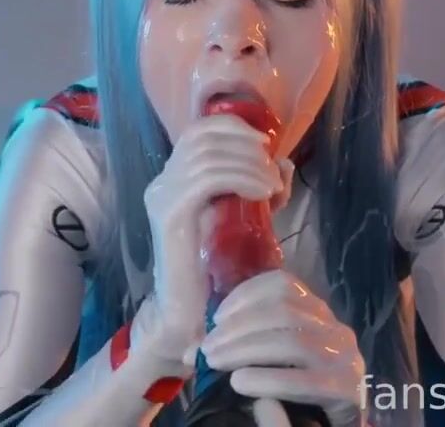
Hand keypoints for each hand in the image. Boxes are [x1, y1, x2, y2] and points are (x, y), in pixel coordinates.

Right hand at [135, 115, 288, 366]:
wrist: (188, 316)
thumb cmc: (216, 271)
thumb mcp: (244, 219)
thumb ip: (259, 187)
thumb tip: (281, 161)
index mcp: (174, 178)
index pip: (200, 130)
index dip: (236, 128)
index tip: (266, 148)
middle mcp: (162, 181)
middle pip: (204, 136)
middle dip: (246, 146)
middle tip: (272, 172)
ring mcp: (162, 196)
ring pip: (209, 154)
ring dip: (249, 164)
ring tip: (272, 187)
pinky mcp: (171, 215)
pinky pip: (209, 178)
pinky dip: (242, 178)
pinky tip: (263, 194)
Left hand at [202, 270, 366, 426]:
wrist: (337, 424)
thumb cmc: (301, 389)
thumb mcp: (274, 358)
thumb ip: (240, 347)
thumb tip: (193, 351)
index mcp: (318, 313)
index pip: (282, 285)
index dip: (245, 296)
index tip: (217, 318)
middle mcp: (336, 329)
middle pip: (282, 312)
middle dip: (237, 328)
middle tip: (209, 349)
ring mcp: (344, 359)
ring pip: (290, 342)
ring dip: (245, 350)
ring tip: (217, 364)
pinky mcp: (345, 390)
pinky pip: (302, 381)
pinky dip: (266, 379)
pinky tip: (240, 382)